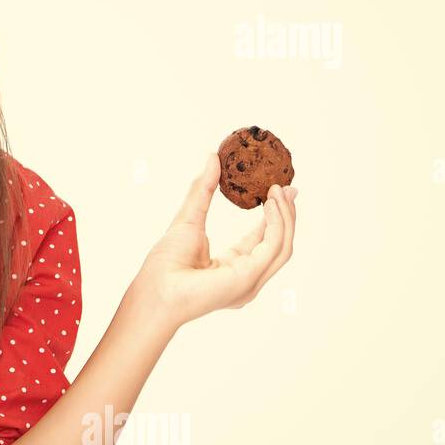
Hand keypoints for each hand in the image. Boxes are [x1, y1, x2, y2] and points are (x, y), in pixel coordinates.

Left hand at [132, 152, 297, 330]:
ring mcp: (252, 281)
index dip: (274, 215)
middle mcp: (247, 278)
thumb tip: (212, 157)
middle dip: (287, 214)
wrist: (156, 287)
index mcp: (233, 267)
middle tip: (288, 187)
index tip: (280, 190)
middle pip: (280, 243)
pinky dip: (277, 223)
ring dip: (286, 216)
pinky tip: (270, 203)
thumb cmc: (166, 263)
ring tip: (280, 190)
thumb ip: (202, 190)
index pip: (262, 240)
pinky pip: (274, 246)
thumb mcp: (188, 218)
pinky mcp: (250, 277)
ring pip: (284, 245)